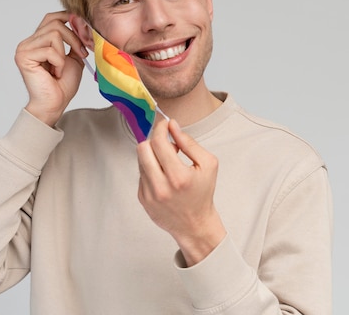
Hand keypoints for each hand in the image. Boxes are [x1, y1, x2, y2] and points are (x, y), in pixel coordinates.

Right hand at [14, 11, 87, 125]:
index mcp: (39, 40)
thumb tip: (81, 21)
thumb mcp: (74, 57)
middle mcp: (29, 42)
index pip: (51, 17)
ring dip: (65, 53)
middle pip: (55, 23)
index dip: (69, 18)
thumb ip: (75, 40)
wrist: (55, 103)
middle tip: (82, 53)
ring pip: (54, 34)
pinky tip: (54, 73)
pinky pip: (50, 49)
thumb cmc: (63, 84)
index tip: (84, 29)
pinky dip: (58, 62)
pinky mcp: (24, 56)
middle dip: (74, 37)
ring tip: (62, 68)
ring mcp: (24, 48)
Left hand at [137, 119, 226, 265]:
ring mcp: (149, 193)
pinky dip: (150, 168)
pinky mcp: (142, 198)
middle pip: (143, 148)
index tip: (164, 124)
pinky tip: (163, 174)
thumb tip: (172, 126)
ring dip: (152, 153)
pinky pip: (141, 173)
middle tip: (164, 141)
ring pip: (140, 159)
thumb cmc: (203, 193)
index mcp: (179, 176)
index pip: (159, 142)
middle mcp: (161, 186)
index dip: (160, 128)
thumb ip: (189, 143)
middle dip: (154, 139)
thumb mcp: (207, 164)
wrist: (194, 224)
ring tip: (166, 159)